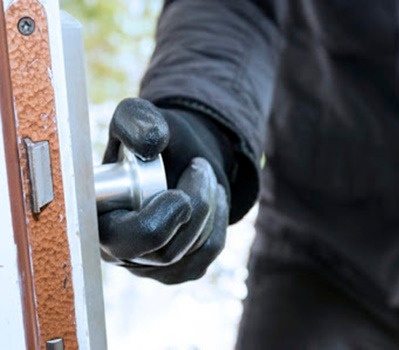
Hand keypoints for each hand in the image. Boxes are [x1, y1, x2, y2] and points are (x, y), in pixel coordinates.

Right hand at [99, 98, 229, 283]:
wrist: (180, 154)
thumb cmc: (153, 139)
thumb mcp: (139, 117)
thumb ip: (136, 121)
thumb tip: (150, 146)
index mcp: (97, 221)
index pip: (126, 242)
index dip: (157, 221)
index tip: (180, 193)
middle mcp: (119, 251)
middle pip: (166, 252)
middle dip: (195, 207)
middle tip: (201, 168)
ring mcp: (150, 267)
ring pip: (192, 252)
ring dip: (209, 206)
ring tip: (203, 173)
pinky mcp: (178, 270)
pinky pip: (208, 253)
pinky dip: (218, 220)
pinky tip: (213, 196)